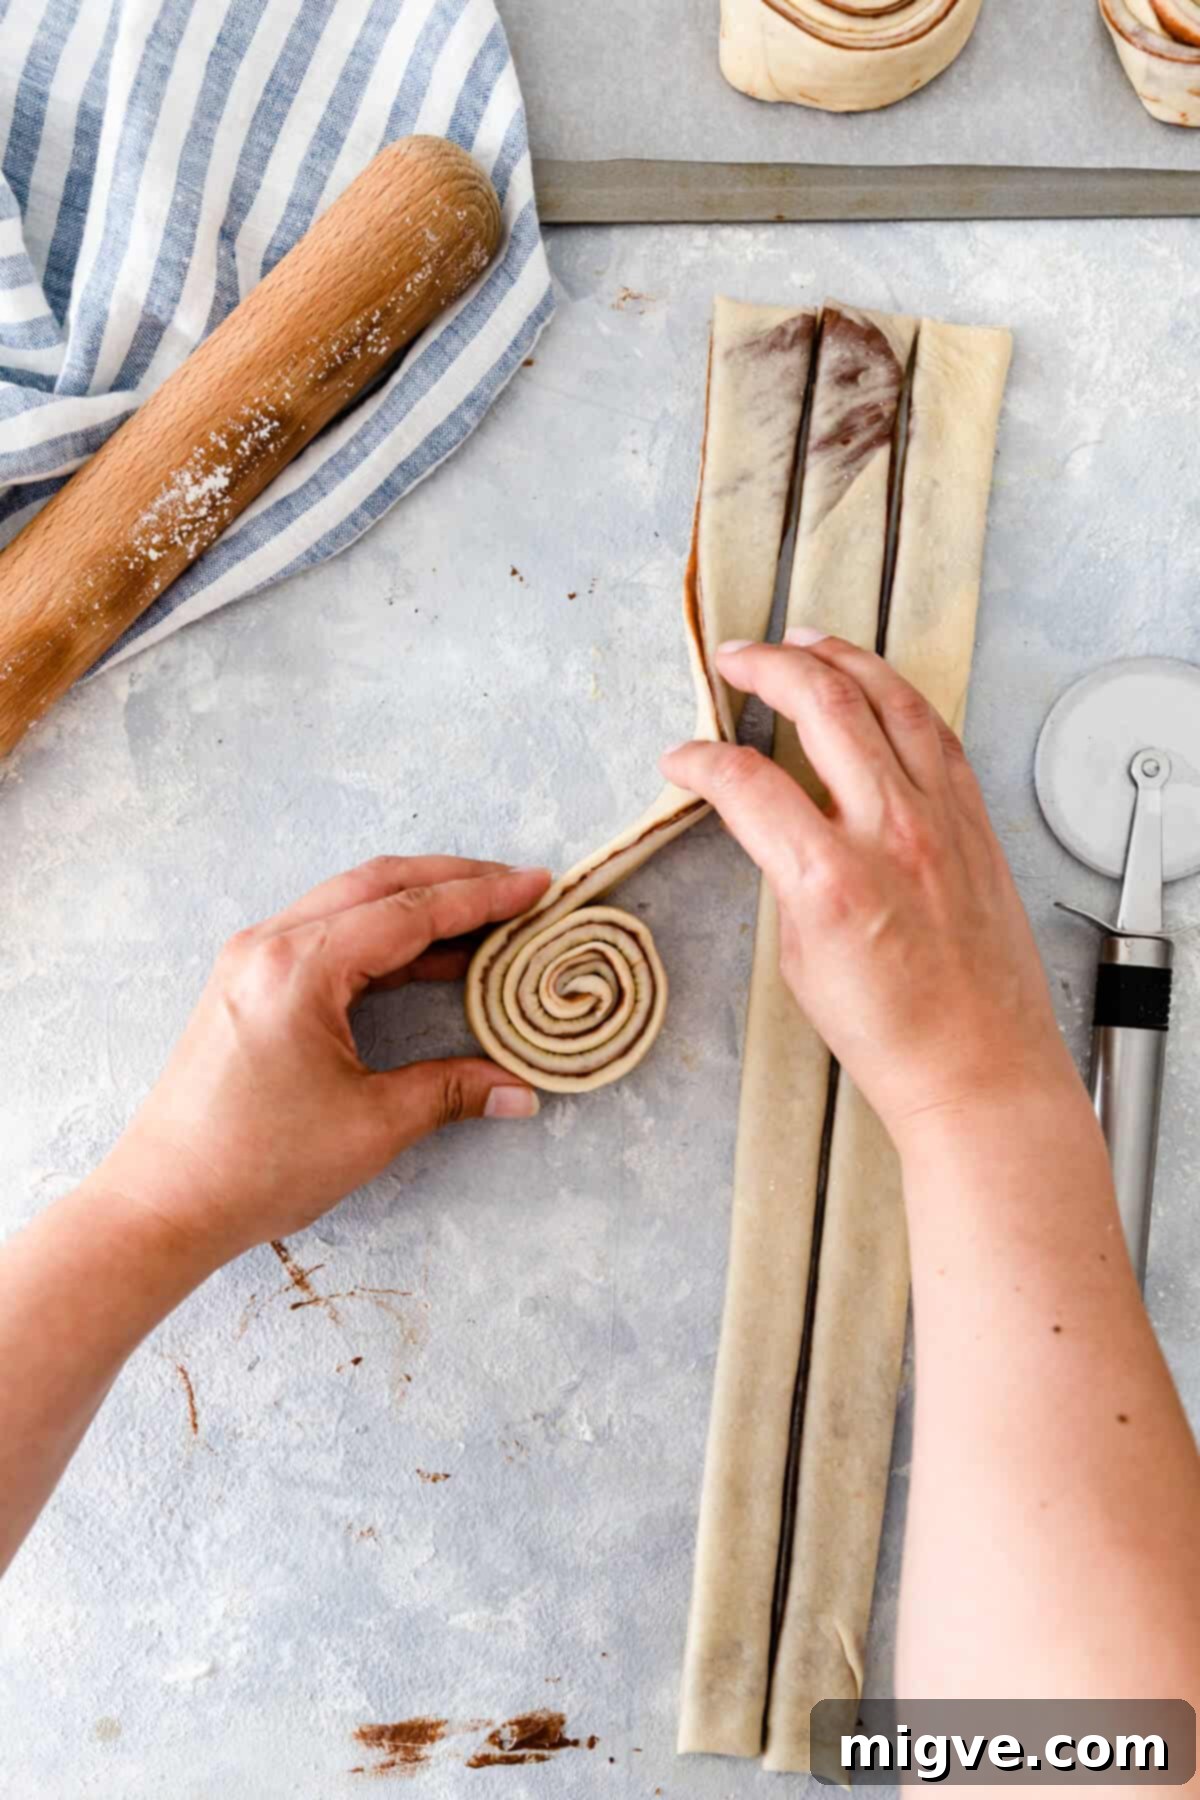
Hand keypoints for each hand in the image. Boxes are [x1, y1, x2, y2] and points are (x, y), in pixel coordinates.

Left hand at [98, 857, 550, 1260]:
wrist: (162, 1203)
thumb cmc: (256, 1166)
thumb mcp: (370, 1126)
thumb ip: (451, 1092)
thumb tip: (521, 1091)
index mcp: (300, 967)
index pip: (410, 911)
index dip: (482, 897)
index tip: (538, 886)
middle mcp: (270, 945)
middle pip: (379, 884)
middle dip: (455, 881)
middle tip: (520, 889)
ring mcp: (252, 960)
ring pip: (350, 902)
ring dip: (418, 903)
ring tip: (485, 919)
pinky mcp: (246, 984)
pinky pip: (327, 934)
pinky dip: (383, 935)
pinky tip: (428, 958)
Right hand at [662, 632, 1078, 1145]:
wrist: (977, 1068)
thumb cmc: (889, 1032)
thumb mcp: (799, 956)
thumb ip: (784, 871)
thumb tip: (776, 821)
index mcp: (830, 878)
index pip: (745, 783)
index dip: (700, 761)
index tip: (681, 759)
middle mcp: (892, 832)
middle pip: (823, 706)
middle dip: (768, 667)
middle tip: (736, 659)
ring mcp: (943, 820)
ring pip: (890, 700)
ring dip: (841, 658)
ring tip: (806, 640)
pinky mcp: (976, 822)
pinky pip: (936, 733)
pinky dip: (898, 697)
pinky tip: (876, 688)